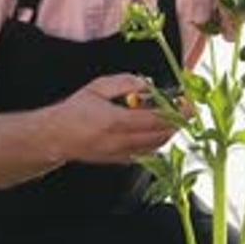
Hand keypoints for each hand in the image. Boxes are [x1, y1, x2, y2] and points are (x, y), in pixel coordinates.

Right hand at [56, 73, 181, 164]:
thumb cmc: (74, 111)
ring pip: (156, 146)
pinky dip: (156, 143)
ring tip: (173, 118)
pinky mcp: (119, 160)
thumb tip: (147, 84)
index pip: (156, 119)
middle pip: (161, 135)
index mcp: (115, 120)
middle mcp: (120, 140)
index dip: (176, 111)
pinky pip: (146, 153)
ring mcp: (120, 154)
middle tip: (186, 110)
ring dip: (168, 133)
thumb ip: (124, 82)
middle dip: (178, 123)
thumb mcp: (97, 87)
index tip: (188, 103)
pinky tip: (156, 131)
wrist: (56, 136)